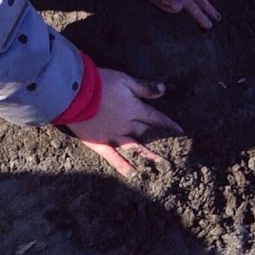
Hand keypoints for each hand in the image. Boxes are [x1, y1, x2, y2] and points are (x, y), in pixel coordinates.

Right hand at [66, 70, 182, 176]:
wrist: (75, 94)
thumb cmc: (99, 83)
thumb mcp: (124, 80)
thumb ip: (143, 87)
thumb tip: (163, 90)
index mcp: (134, 109)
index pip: (155, 118)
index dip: (168, 123)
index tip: (180, 130)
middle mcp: (127, 125)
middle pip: (144, 132)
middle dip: (157, 138)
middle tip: (170, 148)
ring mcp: (113, 136)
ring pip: (134, 148)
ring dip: (148, 156)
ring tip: (161, 166)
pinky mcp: (99, 143)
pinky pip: (113, 157)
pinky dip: (123, 166)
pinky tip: (132, 174)